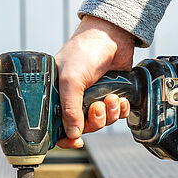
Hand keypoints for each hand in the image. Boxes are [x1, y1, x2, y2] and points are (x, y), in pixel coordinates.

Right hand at [54, 15, 134, 147]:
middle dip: (94, 121)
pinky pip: (115, 114)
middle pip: (82, 127)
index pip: (57, 125)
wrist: (112, 35)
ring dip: (108, 114)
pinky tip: (120, 100)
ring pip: (101, 122)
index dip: (65, 138)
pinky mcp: (110, 94)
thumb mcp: (71, 79)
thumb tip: (73, 135)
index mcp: (57, 95)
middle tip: (98, 107)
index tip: (76, 141)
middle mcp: (74, 99)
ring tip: (111, 97)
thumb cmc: (84, 51)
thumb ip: (70, 108)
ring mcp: (93, 97)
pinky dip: (119, 110)